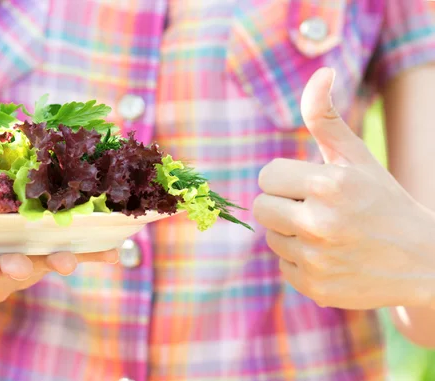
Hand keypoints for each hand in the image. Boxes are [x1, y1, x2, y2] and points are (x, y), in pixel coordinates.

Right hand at [0, 224, 118, 303]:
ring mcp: (24, 261)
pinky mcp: (45, 253)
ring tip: (71, 258)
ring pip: (41, 263)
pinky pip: (73, 253)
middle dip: (17, 268)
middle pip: (8, 271)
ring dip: (57, 259)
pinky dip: (92, 252)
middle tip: (25, 265)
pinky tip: (114, 251)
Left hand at [253, 67, 434, 309]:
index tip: (308, 184)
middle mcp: (320, 224)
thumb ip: (326, 118)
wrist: (424, 261)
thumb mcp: (357, 157)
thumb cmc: (383, 201)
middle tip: (314, 208)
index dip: (285, 179)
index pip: (267, 176)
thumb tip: (320, 73)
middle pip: (261, 207)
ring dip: (291, 232)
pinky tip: (330, 256)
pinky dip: (300, 260)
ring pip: (271, 237)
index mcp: (329, 185)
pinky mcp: (315, 287)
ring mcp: (316, 259)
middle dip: (282, 204)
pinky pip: (283, 265)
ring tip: (327, 232)